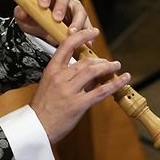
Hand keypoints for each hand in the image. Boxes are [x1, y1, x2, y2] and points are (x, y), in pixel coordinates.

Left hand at [14, 0, 89, 43]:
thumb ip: (21, 13)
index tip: (42, 5)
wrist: (44, 33)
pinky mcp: (81, 18)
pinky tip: (87, 42)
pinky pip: (87, 23)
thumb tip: (22, 11)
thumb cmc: (34, 21)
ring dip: (76, 20)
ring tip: (71, 32)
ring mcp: (73, 6)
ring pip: (78, 7)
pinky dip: (87, 33)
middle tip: (56, 19)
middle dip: (61, 5)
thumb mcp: (24, 19)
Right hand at [30, 28, 130, 144]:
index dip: (81, 35)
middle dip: (101, 60)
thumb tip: (90, 75)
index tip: (92, 31)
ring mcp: (69, 91)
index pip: (66, 45)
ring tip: (116, 67)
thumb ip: (67, 77)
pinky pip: (100, 91)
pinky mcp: (78, 105)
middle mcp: (60, 78)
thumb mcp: (49, 86)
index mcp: (51, 70)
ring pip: (94, 72)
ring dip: (109, 67)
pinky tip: (124, 79)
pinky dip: (115, 84)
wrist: (35, 127)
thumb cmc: (42, 108)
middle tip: (109, 62)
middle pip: (85, 61)